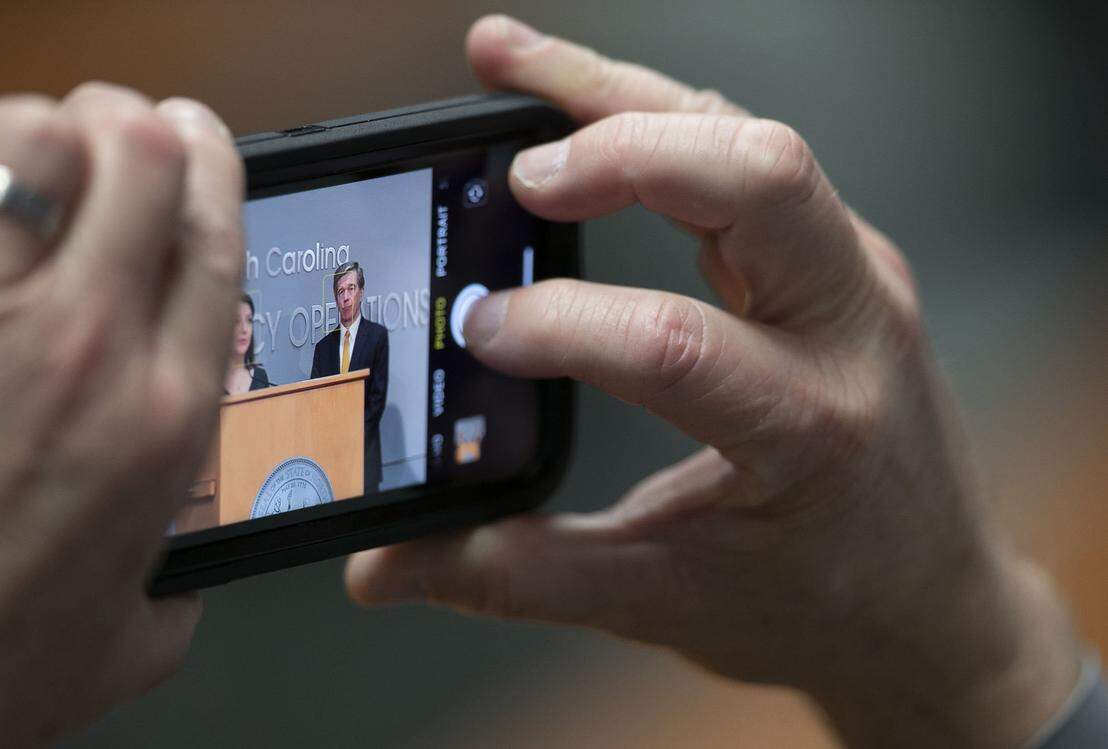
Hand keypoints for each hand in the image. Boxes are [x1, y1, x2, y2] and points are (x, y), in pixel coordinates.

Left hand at [0, 84, 242, 744]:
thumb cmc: (14, 653)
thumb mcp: (152, 617)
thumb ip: (189, 563)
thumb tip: (193, 545)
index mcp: (169, 410)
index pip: (213, 233)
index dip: (211, 159)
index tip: (200, 139)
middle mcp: (91, 348)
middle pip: (137, 158)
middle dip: (134, 121)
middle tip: (121, 129)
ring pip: (31, 146)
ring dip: (46, 131)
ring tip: (42, 154)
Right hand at [348, 16, 1082, 746]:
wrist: (927, 602)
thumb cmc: (818, 605)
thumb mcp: (660, 601)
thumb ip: (519, 575)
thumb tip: (393, 566)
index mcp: (809, 428)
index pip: (676, 343)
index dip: (560, 324)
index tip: (478, 333)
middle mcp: (849, 327)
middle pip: (756, 178)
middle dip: (619, 149)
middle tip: (512, 176)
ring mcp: (851, 276)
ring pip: (749, 137)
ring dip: (626, 97)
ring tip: (513, 68)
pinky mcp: (834, 257)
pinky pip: (747, 155)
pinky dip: (655, 120)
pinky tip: (583, 110)